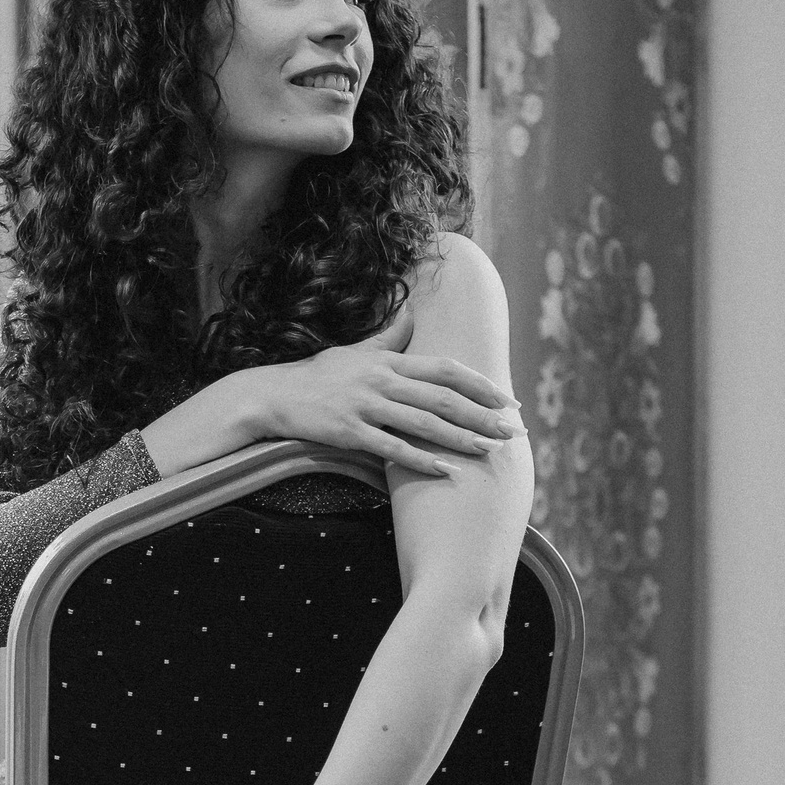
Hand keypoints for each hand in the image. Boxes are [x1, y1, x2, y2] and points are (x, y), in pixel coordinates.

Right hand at [251, 299, 524, 476]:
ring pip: (424, 423)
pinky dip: (421, 460)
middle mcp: (382, 380)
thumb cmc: (317, 375)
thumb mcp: (355, 350)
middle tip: (511, 431)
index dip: (480, 384)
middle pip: (443, 398)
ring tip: (488, 450)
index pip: (445, 370)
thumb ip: (388, 335)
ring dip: (461, 438)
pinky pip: (392, 448)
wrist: (273, 395)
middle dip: (482, 415)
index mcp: (388, 360)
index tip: (507, 400)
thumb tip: (411, 314)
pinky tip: (445, 470)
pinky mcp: (349, 432)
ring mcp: (365, 406)